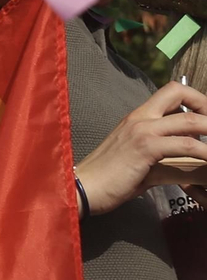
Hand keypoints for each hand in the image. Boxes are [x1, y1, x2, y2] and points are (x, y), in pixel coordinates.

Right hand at [76, 81, 206, 214]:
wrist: (85, 186)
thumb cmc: (108, 176)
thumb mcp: (138, 159)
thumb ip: (163, 155)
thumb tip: (189, 163)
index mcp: (137, 117)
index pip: (169, 92)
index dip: (194, 99)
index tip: (206, 116)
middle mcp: (140, 117)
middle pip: (178, 92)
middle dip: (205, 105)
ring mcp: (143, 130)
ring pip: (190, 120)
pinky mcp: (146, 147)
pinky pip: (186, 145)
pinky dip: (205, 152)